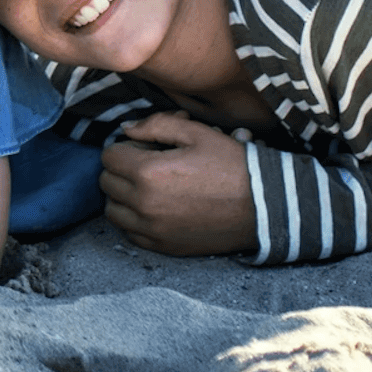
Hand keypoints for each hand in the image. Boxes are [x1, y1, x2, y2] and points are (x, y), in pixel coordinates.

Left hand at [100, 112, 259, 255]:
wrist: (265, 206)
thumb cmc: (233, 165)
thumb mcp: (197, 133)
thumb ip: (155, 125)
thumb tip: (126, 129)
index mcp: (149, 172)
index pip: (109, 156)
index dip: (126, 147)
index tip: (146, 148)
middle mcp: (144, 204)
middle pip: (106, 182)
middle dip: (122, 169)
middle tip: (148, 164)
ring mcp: (152, 229)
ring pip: (112, 210)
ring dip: (122, 196)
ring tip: (148, 187)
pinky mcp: (163, 246)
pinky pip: (130, 233)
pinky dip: (134, 220)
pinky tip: (155, 208)